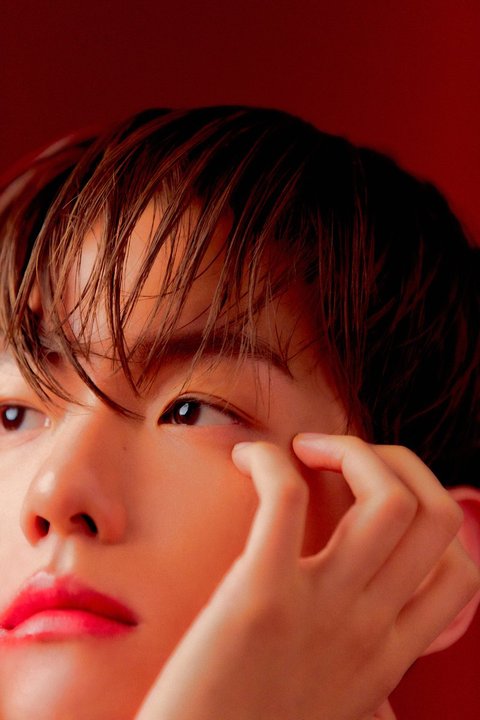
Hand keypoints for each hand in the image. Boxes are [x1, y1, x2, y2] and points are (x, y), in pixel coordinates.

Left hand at [135, 435, 479, 719]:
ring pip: (386, 498)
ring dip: (350, 450)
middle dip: (395, 461)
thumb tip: (365, 623)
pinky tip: (247, 458)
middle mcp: (370, 629)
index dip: (428, 515)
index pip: (459, 569)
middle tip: (339, 457)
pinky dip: (270, 462)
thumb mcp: (331, 699)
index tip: (374, 501)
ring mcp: (321, 612)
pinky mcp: (260, 597)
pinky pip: (286, 499)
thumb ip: (357, 662)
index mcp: (388, 655)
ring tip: (305, 450)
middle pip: (432, 514)